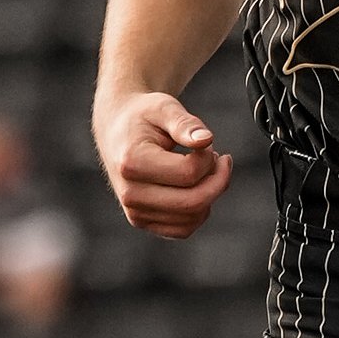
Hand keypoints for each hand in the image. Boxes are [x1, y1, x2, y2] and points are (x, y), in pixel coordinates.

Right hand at [98, 89, 232, 236]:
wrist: (117, 130)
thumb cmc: (143, 117)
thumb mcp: (164, 108)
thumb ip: (185, 123)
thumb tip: (206, 140)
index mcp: (132, 162)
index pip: (189, 173)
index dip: (209, 157)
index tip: (207, 143)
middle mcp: (130, 193)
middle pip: (193, 202)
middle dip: (219, 180)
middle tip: (221, 159)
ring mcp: (134, 211)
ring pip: (191, 218)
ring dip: (210, 194)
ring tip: (204, 170)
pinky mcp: (141, 221)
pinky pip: (182, 229)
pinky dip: (199, 211)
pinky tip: (197, 187)